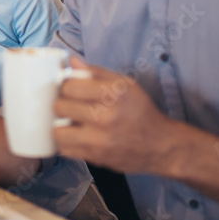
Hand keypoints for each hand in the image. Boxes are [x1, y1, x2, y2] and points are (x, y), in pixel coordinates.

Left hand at [53, 57, 178, 174]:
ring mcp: (99, 140)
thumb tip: (72, 61)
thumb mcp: (125, 85)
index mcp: (114, 94)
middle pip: (61, 106)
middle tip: (70, 104)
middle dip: (62, 103)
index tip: (71, 88)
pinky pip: (65, 149)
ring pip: (58, 131)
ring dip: (60, 125)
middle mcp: (106, 117)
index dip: (66, 85)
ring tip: (69, 121)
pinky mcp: (95, 157)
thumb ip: (96, 72)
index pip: (70, 86)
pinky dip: (66, 142)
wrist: (160, 146)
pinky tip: (76, 135)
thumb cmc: (141, 112)